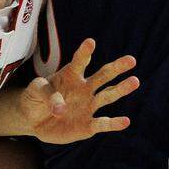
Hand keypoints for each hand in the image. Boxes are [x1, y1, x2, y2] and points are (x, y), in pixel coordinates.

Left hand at [19, 38, 138, 143]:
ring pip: (108, 96)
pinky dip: (114, 123)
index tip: (90, 42)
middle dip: (117, 68)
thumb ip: (47, 95)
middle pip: (103, 75)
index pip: (80, 61)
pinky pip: (103, 123)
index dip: (85, 52)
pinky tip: (125, 121)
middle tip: (131, 60)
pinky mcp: (88, 125)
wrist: (33, 120)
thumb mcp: (35, 91)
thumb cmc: (35, 98)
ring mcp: (88, 106)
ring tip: (135, 81)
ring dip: (121, 89)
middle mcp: (84, 88)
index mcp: (71, 75)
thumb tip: (61, 108)